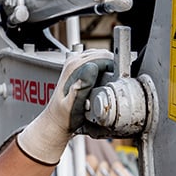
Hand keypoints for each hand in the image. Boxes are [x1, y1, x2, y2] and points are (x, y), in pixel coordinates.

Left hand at [17, 49, 113, 164]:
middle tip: (116, 85)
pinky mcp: (78, 68)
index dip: (115, 69)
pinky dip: (105, 69)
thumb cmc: (65, 116)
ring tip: (111, 85)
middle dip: (114, 67)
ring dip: (110, 68)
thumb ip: (81, 87)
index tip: (119, 83)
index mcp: (73, 67)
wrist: (57, 120)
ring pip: (101, 57)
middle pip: (104, 55)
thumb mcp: (73, 105)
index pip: (104, 58)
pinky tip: (105, 82)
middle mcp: (73, 61)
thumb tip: (92, 68)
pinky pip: (97, 62)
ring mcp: (75, 63)